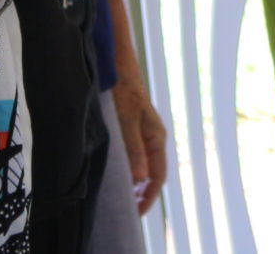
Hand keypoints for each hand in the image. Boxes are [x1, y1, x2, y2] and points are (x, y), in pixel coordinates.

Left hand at [112, 76, 168, 213]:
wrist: (118, 62)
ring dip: (135, 183)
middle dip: (143, 194)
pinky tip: (116, 174)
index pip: (158, 176)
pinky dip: (128, 170)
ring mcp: (143, 132)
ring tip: (122, 199)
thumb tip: (139, 180)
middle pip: (152, 173)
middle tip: (128, 212)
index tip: (136, 213)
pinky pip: (134, 155)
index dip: (148, 197)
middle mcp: (152, 137)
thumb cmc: (123, 89)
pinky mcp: (132, 127)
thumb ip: (134, 149)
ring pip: (143, 165)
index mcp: (156, 137)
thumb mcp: (127, 120)